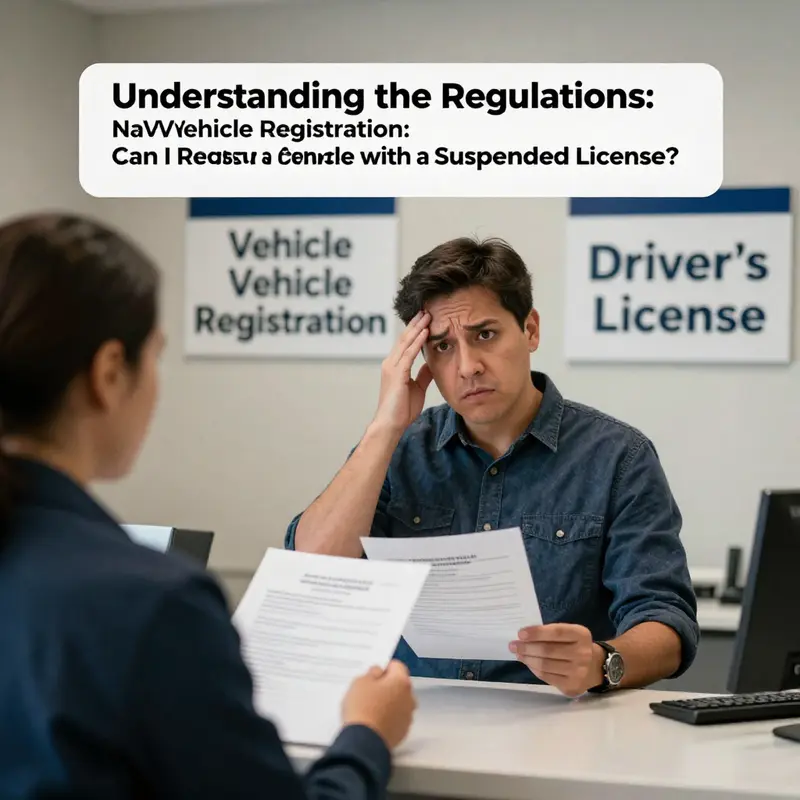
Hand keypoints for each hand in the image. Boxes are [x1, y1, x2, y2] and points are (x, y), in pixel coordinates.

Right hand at [342, 660, 416, 748]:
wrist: (364, 741)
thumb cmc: (362, 707)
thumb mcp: (360, 682)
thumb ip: (372, 673)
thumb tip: (378, 673)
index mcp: (401, 682)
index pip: (397, 666)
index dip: (385, 667)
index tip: (374, 674)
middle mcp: (410, 698)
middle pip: (400, 685)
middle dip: (388, 686)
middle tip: (371, 691)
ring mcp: (408, 716)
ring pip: (400, 703)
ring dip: (390, 702)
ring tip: (372, 708)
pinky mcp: (403, 732)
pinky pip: (397, 718)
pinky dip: (389, 717)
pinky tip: (375, 721)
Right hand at [372, 311, 433, 433]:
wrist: (391, 424)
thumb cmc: (402, 410)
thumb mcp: (417, 388)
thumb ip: (422, 375)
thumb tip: (431, 364)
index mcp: (395, 366)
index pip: (406, 343)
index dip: (416, 330)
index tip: (426, 318)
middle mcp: (391, 363)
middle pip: (405, 338)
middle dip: (416, 323)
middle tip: (426, 309)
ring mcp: (392, 367)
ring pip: (406, 342)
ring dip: (418, 328)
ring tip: (428, 315)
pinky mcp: (396, 373)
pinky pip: (409, 354)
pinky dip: (418, 342)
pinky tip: (426, 332)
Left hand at [509, 624, 603, 697]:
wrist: (596, 667)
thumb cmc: (575, 645)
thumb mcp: (570, 634)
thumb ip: (551, 633)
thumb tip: (524, 637)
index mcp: (581, 635)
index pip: (556, 632)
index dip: (537, 633)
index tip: (520, 633)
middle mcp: (582, 653)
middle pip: (548, 650)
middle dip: (526, 647)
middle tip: (513, 645)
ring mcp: (578, 672)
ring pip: (545, 665)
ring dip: (527, 659)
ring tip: (518, 654)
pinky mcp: (572, 686)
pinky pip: (547, 677)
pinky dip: (534, 669)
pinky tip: (528, 663)